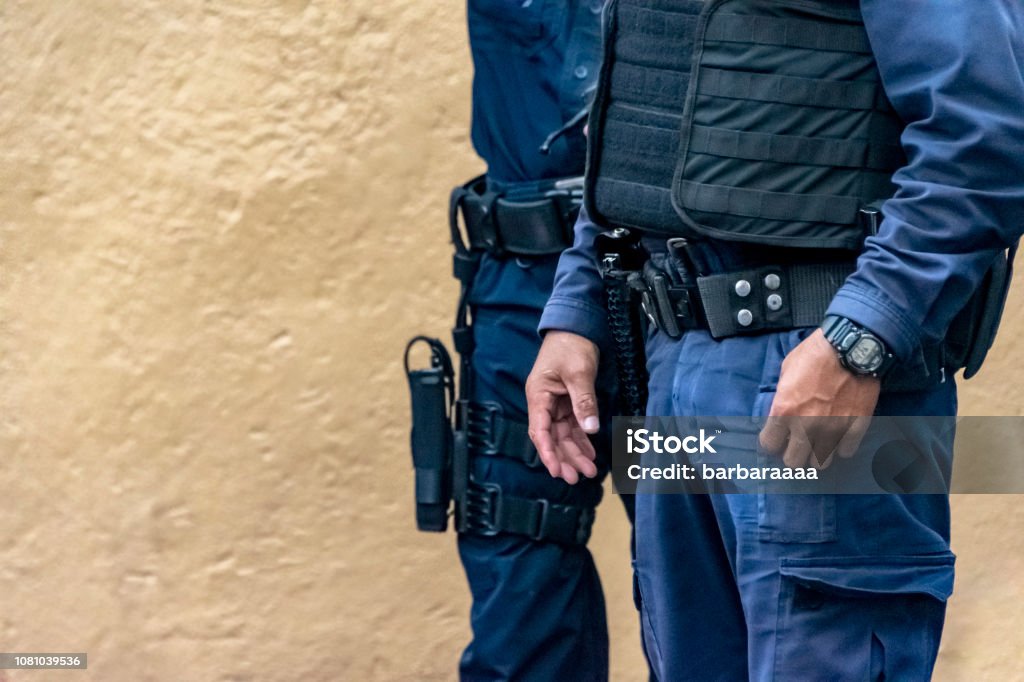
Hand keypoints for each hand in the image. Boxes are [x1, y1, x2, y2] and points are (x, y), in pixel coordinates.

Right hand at [525, 331, 600, 483]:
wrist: (576, 326)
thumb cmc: (571, 345)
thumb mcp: (579, 373)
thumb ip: (584, 401)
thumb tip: (590, 429)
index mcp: (539, 395)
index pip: (539, 430)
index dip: (547, 452)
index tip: (556, 469)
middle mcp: (544, 402)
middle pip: (551, 437)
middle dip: (564, 458)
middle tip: (575, 477)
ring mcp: (556, 403)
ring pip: (563, 434)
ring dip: (574, 452)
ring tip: (587, 470)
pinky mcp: (568, 401)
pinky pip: (573, 425)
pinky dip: (582, 439)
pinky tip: (590, 453)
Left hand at [758, 329, 880, 468]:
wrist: (851, 347)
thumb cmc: (815, 354)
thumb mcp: (786, 372)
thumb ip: (783, 397)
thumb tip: (782, 412)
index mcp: (784, 411)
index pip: (769, 444)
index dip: (772, 441)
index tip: (777, 438)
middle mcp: (806, 427)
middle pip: (793, 462)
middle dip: (793, 453)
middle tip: (798, 444)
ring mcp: (832, 430)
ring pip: (820, 464)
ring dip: (818, 454)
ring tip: (820, 442)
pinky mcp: (855, 429)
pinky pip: (846, 452)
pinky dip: (842, 446)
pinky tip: (840, 436)